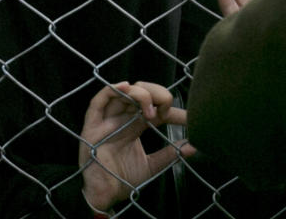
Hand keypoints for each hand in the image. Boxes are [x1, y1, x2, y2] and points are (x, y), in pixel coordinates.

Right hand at [79, 81, 192, 212]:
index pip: (156, 108)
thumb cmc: (123, 180)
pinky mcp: (92, 127)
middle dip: (157, 94)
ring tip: (150, 110)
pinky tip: (125, 88)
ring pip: (123, 93)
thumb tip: (193, 147)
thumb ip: (170, 155)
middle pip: (140, 93)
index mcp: (135, 125)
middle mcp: (121, 119)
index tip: (190, 118)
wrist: (105, 197)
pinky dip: (111, 90)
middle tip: (165, 111)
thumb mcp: (152, 165)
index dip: (173, 109)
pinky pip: (97, 102)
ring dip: (140, 94)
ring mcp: (107, 121)